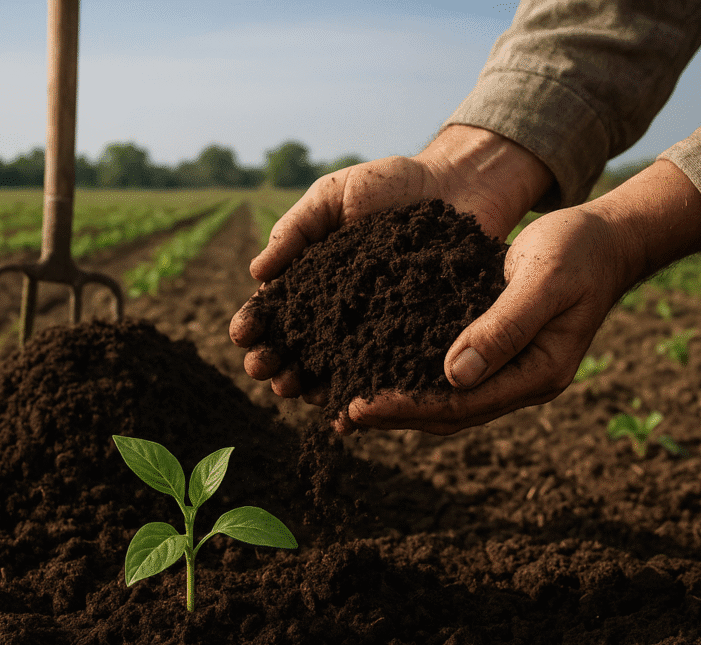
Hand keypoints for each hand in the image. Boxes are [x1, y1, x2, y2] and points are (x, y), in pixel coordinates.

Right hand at [230, 125, 554, 398]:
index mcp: (312, 276)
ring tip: (295, 389)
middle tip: (266, 371)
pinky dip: (360, 392)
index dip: (255, 325)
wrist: (458, 183)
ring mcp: (372, 327)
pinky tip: (344, 406)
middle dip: (274, 363)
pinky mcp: (408, 337)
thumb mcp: (333, 196)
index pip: (276, 309)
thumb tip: (256, 274)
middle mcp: (338, 309)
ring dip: (307, 384)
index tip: (242, 336)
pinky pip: (381, 370)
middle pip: (297, 346)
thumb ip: (294, 230)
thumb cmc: (390, 183)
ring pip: (332, 367)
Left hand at [336, 158, 700, 434]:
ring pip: (446, 401)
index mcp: (539, 372)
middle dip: (395, 414)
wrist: (601, 240)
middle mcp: (521, 381)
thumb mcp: (543, 280)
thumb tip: (455, 375)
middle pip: (449, 413)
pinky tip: (376, 370)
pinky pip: (448, 375)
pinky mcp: (495, 351)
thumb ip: (504, 327)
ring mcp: (509, 370)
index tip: (361, 405)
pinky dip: (411, 377)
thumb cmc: (577, 252)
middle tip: (341, 413)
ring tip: (347, 403)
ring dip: (399, 404)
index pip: (464, 404)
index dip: (410, 407)